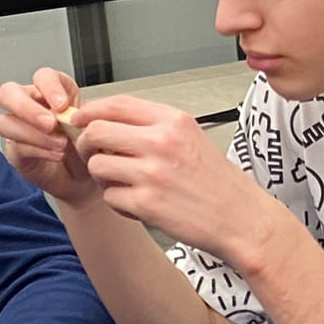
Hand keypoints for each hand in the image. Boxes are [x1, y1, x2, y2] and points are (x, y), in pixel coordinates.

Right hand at [0, 68, 100, 208]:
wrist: (86, 175)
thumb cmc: (87, 143)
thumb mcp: (92, 126)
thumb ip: (83, 116)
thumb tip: (74, 115)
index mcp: (52, 91)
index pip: (42, 76)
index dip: (49, 87)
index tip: (63, 105)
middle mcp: (30, 104)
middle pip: (7, 93)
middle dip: (27, 108)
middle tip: (51, 124)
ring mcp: (18, 127)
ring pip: (5, 122)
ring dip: (35, 135)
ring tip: (61, 145)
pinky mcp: (15, 150)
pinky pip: (15, 146)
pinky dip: (38, 150)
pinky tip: (56, 154)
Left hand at [73, 95, 278, 260]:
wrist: (242, 219)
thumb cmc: (220, 184)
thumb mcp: (193, 139)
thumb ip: (155, 128)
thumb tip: (111, 123)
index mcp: (174, 122)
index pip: (117, 104)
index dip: (91, 110)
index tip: (81, 119)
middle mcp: (161, 142)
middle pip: (97, 132)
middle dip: (87, 144)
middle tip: (94, 155)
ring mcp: (152, 173)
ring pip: (97, 166)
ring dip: (103, 177)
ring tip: (123, 184)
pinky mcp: (146, 203)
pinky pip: (110, 197)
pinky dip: (118, 202)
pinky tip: (137, 204)